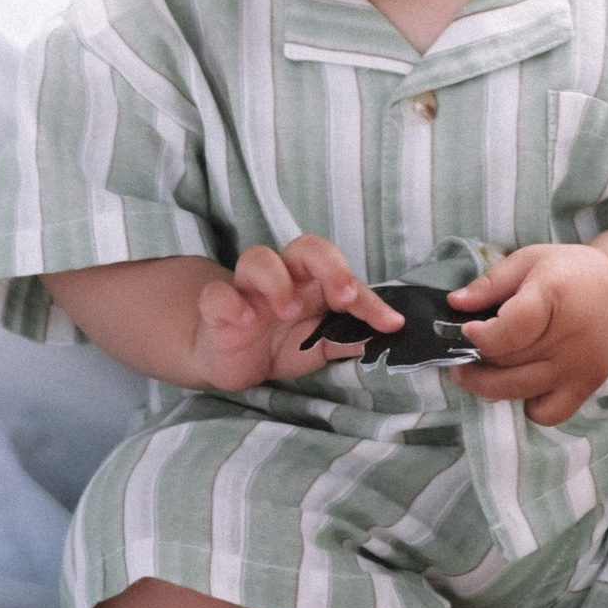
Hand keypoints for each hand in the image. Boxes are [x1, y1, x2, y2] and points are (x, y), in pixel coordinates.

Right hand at [195, 235, 396, 387]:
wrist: (231, 361)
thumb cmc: (279, 343)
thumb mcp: (317, 346)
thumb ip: (344, 339)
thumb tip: (383, 339)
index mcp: (310, 284)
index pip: (343, 277)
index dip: (369, 300)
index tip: (390, 324)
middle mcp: (282, 278)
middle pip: (304, 246)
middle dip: (328, 264)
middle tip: (341, 297)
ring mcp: (247, 290)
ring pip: (257, 258)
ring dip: (277, 281)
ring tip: (288, 311)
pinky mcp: (217, 308)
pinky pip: (217, 294)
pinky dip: (230, 302)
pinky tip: (245, 320)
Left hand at [448, 241, 607, 424]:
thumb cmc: (569, 273)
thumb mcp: (529, 261)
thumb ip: (491, 282)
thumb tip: (454, 303)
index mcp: (555, 294)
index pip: (511, 330)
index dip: (481, 336)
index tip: (467, 329)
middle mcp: (572, 335)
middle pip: (507, 362)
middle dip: (473, 359)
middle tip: (458, 351)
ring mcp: (580, 366)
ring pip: (517, 390)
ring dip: (486, 385)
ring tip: (472, 371)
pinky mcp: (586, 387)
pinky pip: (546, 414)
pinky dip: (526, 405)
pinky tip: (519, 383)